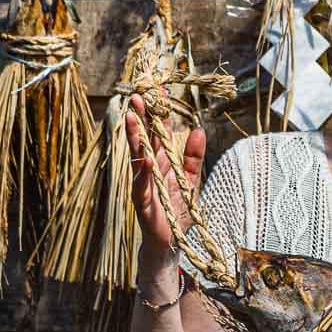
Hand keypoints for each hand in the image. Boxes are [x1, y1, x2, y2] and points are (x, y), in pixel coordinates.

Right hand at [125, 92, 205, 255]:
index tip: (157, 91)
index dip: (157, 114)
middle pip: (143, 139)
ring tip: (133, 116)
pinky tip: (146, 158)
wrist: (171, 240)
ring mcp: (142, 184)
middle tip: (138, 95)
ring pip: (137, 156)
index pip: (156, 133)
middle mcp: (148, 169)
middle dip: (140, 117)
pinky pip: (142, 184)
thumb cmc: (178, 208)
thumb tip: (199, 130)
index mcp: (160, 162)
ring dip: (135, 137)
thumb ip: (193, 156)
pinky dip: (144, 171)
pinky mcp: (142, 202)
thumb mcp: (190, 179)